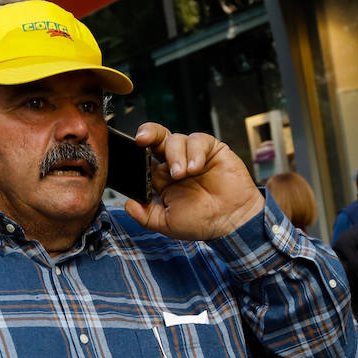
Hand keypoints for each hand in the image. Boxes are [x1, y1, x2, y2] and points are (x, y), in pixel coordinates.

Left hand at [122, 123, 264, 240]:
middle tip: (141, 139)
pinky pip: (198, 140)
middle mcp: (175, 163)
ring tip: (180, 174)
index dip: (136, 153)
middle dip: (148, 133)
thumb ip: (145, 215)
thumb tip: (127, 204)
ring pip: (175, 139)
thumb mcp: (166, 223)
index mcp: (161, 178)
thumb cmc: (200, 222)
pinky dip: (194, 152)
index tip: (130, 153)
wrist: (230, 222)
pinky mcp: (211, 149)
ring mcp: (192, 155)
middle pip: (157, 138)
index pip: (144, 158)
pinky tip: (196, 168)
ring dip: (175, 155)